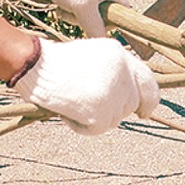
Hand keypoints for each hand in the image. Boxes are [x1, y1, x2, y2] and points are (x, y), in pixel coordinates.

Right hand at [16, 39, 159, 134]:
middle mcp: (121, 72)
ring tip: (74, 103)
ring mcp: (112, 93)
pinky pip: (98, 129)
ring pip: (115, 118)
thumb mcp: (92, 56)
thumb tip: (130, 98)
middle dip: (115, 110)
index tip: (144, 112)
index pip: (147, 80)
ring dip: (95, 117)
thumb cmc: (56, 63)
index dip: (149, 99)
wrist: (35, 67)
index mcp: (120, 54)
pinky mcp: (100, 111)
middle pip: (131, 103)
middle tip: (93, 110)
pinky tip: (68, 113)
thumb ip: (113, 71)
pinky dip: (82, 126)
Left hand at [34, 0, 129, 36]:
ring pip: (89, 9)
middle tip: (76, 16)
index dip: (115, 21)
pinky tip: (59, 5)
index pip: (125, 8)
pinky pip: (79, 3)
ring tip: (64, 9)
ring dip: (76, 14)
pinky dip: (70, 7)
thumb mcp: (82, 8)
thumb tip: (103, 40)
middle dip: (89, 18)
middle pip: (105, 11)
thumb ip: (95, 26)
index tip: (99, 26)